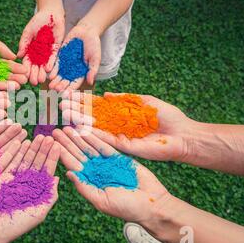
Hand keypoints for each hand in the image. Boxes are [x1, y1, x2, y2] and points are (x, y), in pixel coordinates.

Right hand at [0, 135, 59, 242]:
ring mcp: (14, 179)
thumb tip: (57, 178)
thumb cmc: (15, 225)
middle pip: (37, 163)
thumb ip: (49, 196)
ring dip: (32, 148)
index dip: (52, 158)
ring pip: (25, 160)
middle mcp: (27, 184)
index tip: (58, 145)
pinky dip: (17, 152)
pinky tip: (23, 142)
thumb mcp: (38, 212)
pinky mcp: (1, 177)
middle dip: (44, 150)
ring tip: (39, 136)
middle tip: (49, 136)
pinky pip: (11, 162)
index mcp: (38, 192)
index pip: (47, 172)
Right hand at [17, 10, 64, 85]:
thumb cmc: (37, 21)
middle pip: (36, 66)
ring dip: (43, 72)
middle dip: (34, 74)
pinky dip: (51, 63)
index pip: (27, 62)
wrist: (51, 13)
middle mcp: (39, 54)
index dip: (25, 69)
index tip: (23, 77)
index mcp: (31, 51)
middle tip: (33, 82)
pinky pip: (54, 57)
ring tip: (41, 80)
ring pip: (45, 64)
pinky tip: (49, 70)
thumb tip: (18, 56)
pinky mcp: (57, 48)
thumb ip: (24, 43)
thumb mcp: (28, 32)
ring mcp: (48, 52)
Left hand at [49, 22, 100, 90]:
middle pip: (65, 80)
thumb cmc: (94, 44)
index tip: (66, 94)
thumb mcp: (95, 58)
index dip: (71, 89)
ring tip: (50, 85)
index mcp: (81, 72)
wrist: (87, 31)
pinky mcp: (60, 55)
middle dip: (60, 85)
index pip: (75, 82)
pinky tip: (48, 74)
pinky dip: (52, 69)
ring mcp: (65, 63)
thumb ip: (92, 70)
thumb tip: (90, 82)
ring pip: (59, 73)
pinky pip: (55, 63)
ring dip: (55, 80)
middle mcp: (72, 69)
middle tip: (55, 90)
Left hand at [53, 126, 169, 222]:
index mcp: (89, 181)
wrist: (151, 204)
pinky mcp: (119, 156)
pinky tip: (85, 129)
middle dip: (67, 142)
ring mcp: (106, 162)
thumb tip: (67, 173)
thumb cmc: (125, 208)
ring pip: (89, 146)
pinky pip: (105, 145)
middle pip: (78, 153)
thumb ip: (84, 187)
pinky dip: (96, 137)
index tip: (51, 144)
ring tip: (68, 126)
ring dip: (78, 137)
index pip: (72, 164)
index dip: (62, 154)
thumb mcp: (100, 200)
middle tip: (56, 130)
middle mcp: (95, 170)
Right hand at [60, 92, 194, 161]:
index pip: (99, 106)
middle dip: (77, 110)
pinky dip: (92, 134)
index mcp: (121, 114)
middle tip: (60, 105)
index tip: (70, 95)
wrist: (182, 135)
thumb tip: (105, 95)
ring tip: (64, 115)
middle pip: (92, 117)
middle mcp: (117, 126)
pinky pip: (105, 140)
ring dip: (79, 122)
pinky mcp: (123, 147)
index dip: (84, 101)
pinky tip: (79, 128)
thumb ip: (124, 99)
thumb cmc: (168, 118)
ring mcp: (118, 137)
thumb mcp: (145, 102)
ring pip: (95, 128)